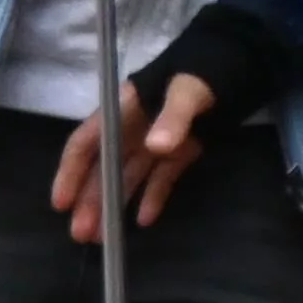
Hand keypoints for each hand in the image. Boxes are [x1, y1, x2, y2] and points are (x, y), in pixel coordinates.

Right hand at [50, 75, 218, 227]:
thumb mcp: (187, 89)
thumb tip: (155, 147)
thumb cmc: (204, 72)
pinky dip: (153, 198)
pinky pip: (161, 179)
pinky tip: (145, 220)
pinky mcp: (181, 153)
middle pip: (104, 169)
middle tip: (80, 234)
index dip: (70, 173)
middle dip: (90, 200)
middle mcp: (133, 130)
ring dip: (114, 205)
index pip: (86, 144)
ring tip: (102, 237)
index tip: (61, 202)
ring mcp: (156, 143)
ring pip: (128, 178)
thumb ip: (172, 116)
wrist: (241, 64)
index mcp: (123, 110)